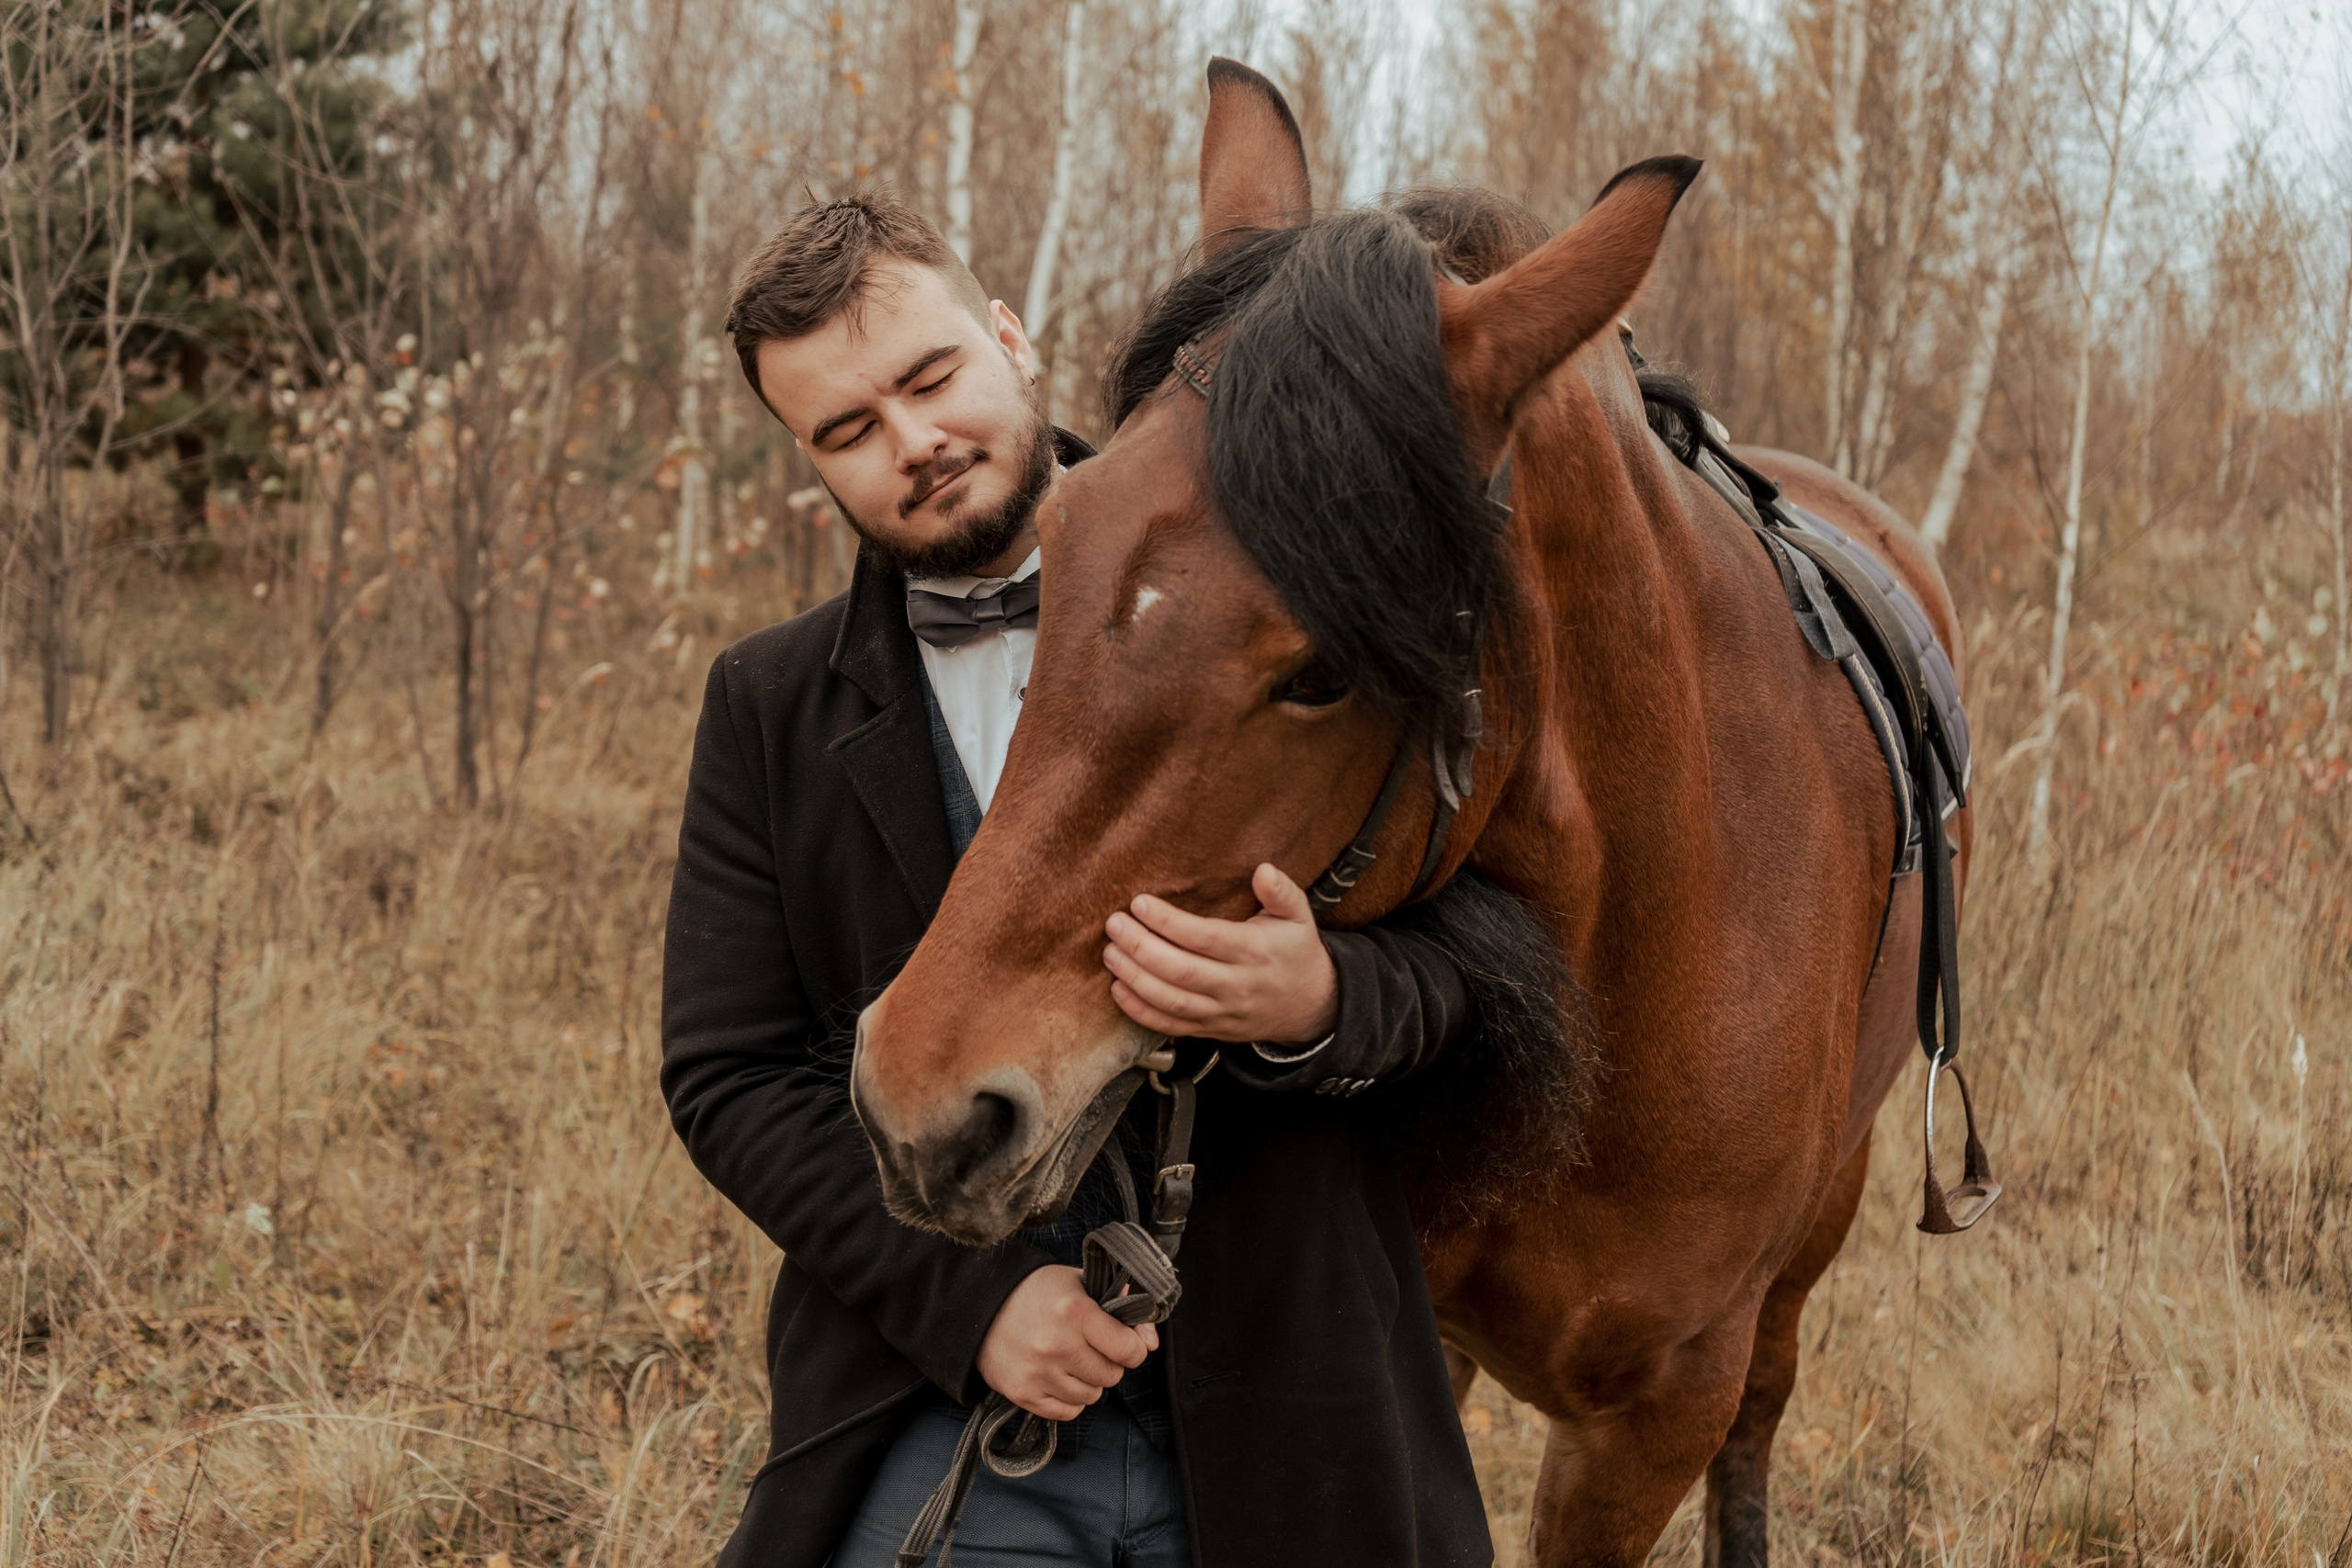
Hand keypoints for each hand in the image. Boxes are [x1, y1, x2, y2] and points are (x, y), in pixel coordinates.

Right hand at [977, 1265, 1157, 1420]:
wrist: (980, 1306)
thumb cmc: (1037, 1292)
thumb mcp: (1081, 1284)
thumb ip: (1122, 1307)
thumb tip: (1151, 1342)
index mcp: (1076, 1312)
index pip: (1130, 1350)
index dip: (1133, 1347)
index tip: (1124, 1341)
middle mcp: (1057, 1345)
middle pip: (1112, 1376)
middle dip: (1109, 1363)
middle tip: (1091, 1347)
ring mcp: (1038, 1373)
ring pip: (1091, 1396)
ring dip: (1088, 1381)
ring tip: (1072, 1360)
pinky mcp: (1022, 1393)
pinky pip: (1067, 1412)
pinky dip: (1070, 1399)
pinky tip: (1059, 1377)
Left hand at [1102, 863, 1338, 1043]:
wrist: (1310, 1006)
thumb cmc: (1295, 952)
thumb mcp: (1299, 917)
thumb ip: (1282, 892)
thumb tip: (1264, 870)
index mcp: (1253, 952)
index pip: (1204, 938)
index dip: (1168, 922)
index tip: (1139, 903)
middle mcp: (1235, 985)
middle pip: (1180, 971)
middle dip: (1141, 948)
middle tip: (1114, 925)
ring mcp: (1221, 1011)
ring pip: (1170, 1001)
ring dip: (1134, 978)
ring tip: (1111, 952)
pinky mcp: (1210, 1029)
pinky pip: (1171, 1026)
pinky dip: (1140, 1011)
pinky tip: (1119, 989)